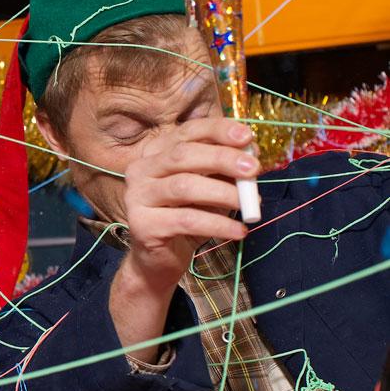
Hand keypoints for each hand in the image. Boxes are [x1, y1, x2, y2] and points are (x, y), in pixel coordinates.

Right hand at [120, 118, 256, 287]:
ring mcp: (137, 197)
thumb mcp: (209, 186)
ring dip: (223, 193)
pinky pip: (186, 220)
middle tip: (253, 170)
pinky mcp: (142, 225)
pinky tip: (238, 231)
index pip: (186, 132)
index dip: (217, 131)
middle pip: (182, 155)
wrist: (159, 259)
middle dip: (222, 159)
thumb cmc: (187, 216)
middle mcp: (140, 170)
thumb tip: (251, 156)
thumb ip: (224, 169)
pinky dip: (218, 224)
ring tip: (250, 205)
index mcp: (155, 153)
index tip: (247, 137)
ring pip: (184, 186)